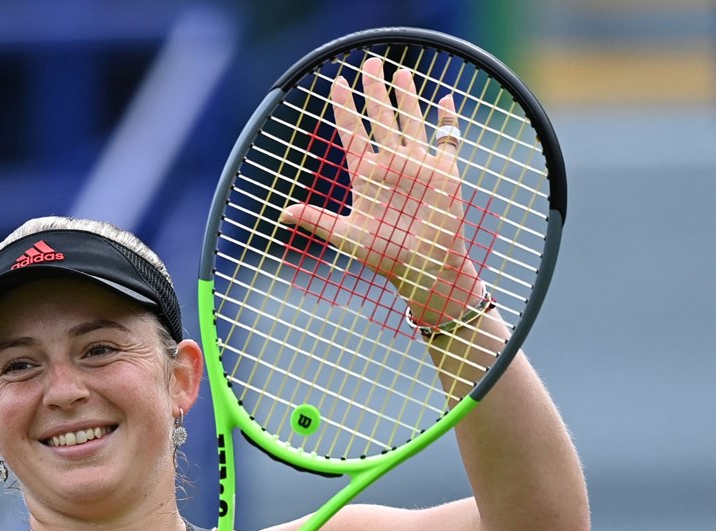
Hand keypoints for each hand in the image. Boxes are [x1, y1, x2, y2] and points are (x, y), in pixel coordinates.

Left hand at [280, 57, 483, 325]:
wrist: (424, 268)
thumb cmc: (385, 256)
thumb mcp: (345, 236)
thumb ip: (316, 220)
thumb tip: (282, 215)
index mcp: (366, 175)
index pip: (352, 132)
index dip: (343, 107)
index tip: (335, 83)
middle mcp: (390, 164)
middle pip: (380, 117)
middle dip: (374, 90)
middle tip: (369, 61)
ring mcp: (418, 165)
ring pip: (410, 121)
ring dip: (406, 97)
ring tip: (398, 72)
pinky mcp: (444, 172)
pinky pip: (447, 139)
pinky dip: (448, 120)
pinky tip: (446, 98)